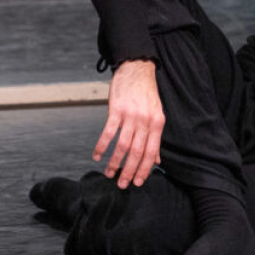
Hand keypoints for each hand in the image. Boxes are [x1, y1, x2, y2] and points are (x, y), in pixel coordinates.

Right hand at [93, 59, 163, 189]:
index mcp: (157, 124)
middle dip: (129, 171)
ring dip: (114, 162)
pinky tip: (97, 155)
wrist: (137, 69)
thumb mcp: (156, 115)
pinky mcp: (116, 110)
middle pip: (136, 152)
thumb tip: (156, 160)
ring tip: (109, 173)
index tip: (138, 183)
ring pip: (122, 146)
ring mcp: (130, 116)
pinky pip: (108, 132)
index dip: (144, 170)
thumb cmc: (146, 94)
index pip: (151, 152)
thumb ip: (155, 138)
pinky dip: (102, 146)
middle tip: (122, 184)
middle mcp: (145, 121)